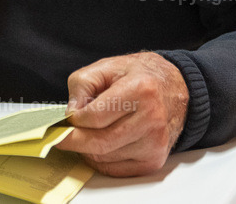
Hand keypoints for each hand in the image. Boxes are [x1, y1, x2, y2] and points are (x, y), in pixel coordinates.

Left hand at [57, 52, 188, 176]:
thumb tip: (70, 114)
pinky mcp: (153, 161)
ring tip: (87, 132)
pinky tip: (101, 142)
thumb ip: (82, 85)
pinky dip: (100, 159)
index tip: (67, 118)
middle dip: (74, 141)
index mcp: (140, 90)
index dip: (75, 119)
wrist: (174, 89)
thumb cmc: (138, 77)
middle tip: (61, 135)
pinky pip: (115, 168)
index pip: (95, 116)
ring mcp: (154, 143)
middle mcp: (152, 119)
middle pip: (99, 142)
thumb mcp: (107, 66)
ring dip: (87, 149)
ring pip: (104, 158)